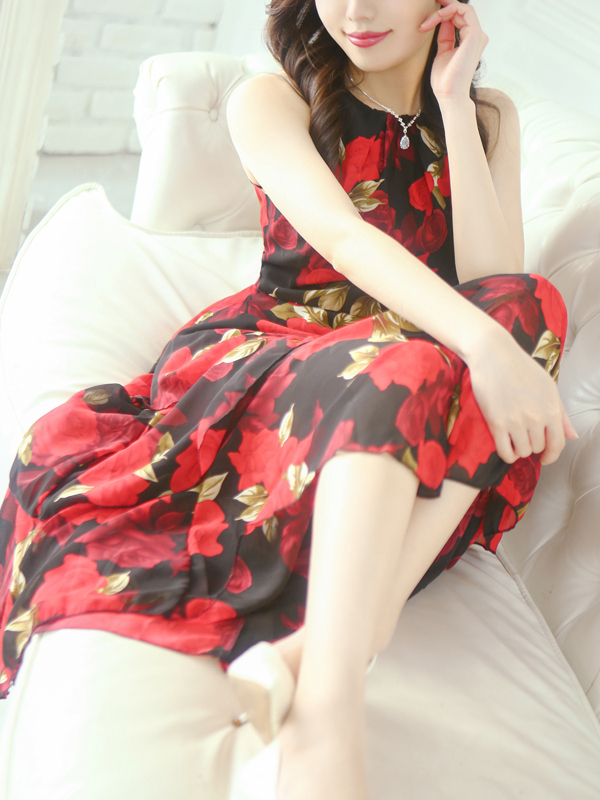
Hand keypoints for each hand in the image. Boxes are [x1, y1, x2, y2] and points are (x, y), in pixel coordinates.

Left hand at [419, 0, 488, 103]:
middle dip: (442, 7)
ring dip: (442, 11)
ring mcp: (477, 35)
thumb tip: (442, 21)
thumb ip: (445, 36)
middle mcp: (476, 36)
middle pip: (460, 10)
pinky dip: (449, 10)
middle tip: (428, 9)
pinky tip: (436, 19)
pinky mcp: (475, 34)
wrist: (448, 94)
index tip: (426, 18)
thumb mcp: (442, 52)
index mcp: (469, 40)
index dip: (443, 12)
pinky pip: (465, 10)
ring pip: (462, 8)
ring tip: (427, 22)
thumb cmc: (445, 80)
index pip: (458, 17)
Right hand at [466, 328, 577, 465]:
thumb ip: (561, 414)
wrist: (494, 355)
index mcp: (552, 408)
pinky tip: (505, 445)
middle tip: (524, 436)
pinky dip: (507, 454)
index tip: (545, 458)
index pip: (558, 443)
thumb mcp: (548, 387)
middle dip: (532, 445)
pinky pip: (505, 451)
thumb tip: (573, 436)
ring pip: (522, 451)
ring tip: (513, 438)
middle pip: (538, 448)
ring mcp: (516, 421)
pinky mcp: (496, 423)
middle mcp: (536, 417)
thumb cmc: (521, 368)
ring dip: (519, 449)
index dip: (552, 455)